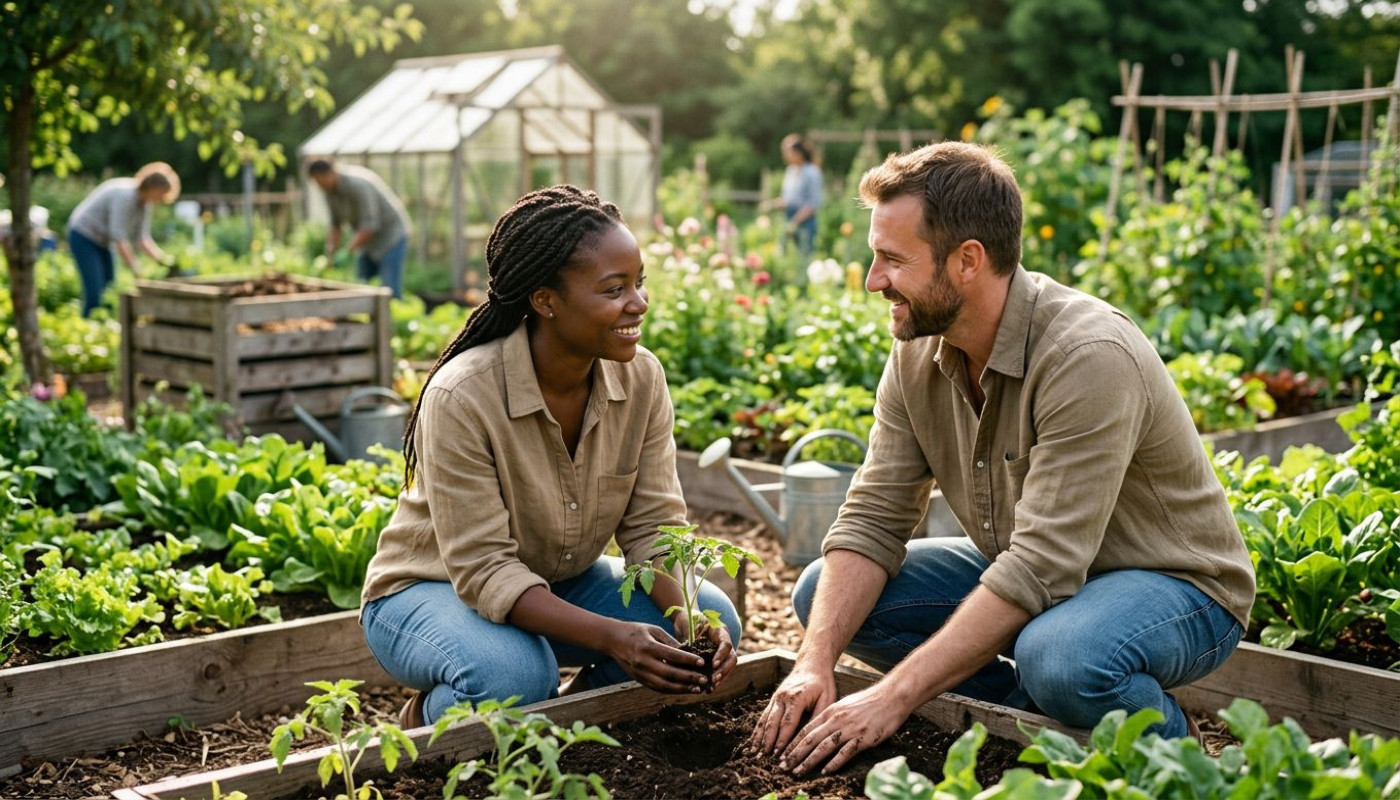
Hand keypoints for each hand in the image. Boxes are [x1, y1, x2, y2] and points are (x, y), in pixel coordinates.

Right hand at [603, 620, 709, 693]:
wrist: (612, 640)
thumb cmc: (636, 631)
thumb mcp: (653, 630)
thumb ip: (670, 641)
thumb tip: (688, 652)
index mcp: (647, 647)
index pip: (671, 655)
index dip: (688, 660)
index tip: (702, 662)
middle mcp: (643, 662)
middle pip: (669, 674)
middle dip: (689, 678)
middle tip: (704, 679)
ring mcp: (640, 673)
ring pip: (664, 685)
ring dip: (682, 688)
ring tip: (697, 688)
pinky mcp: (639, 679)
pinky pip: (657, 688)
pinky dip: (672, 690)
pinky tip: (684, 689)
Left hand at [678, 619, 736, 687]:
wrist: (686, 619)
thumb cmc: (687, 619)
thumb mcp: (688, 625)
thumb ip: (690, 638)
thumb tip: (687, 654)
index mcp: (720, 630)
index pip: (726, 644)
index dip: (721, 655)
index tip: (713, 665)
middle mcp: (724, 641)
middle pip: (731, 657)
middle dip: (724, 670)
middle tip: (713, 679)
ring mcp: (722, 650)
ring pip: (728, 666)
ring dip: (721, 677)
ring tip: (711, 687)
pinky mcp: (716, 658)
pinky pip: (720, 670)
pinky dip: (716, 679)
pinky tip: (709, 688)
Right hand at [748, 662, 836, 756]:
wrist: (812, 663)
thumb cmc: (822, 682)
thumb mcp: (827, 697)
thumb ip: (819, 716)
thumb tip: (811, 736)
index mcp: (797, 697)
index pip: (788, 723)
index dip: (783, 740)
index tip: (779, 754)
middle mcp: (783, 697)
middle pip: (773, 723)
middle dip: (768, 741)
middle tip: (764, 757)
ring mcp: (776, 697)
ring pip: (765, 719)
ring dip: (759, 737)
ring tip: (755, 752)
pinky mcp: (774, 698)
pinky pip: (764, 715)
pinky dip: (758, 728)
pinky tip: (754, 740)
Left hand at [779, 683, 909, 774]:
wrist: (891, 697)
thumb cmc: (869, 702)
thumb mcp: (845, 705)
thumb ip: (831, 716)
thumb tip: (819, 729)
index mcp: (831, 711)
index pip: (806, 729)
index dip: (793, 743)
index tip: (782, 754)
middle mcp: (837, 720)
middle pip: (811, 739)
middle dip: (795, 754)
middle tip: (783, 766)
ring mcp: (849, 729)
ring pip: (824, 747)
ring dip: (808, 761)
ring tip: (798, 771)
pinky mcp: (863, 738)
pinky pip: (845, 752)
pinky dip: (834, 763)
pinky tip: (825, 771)